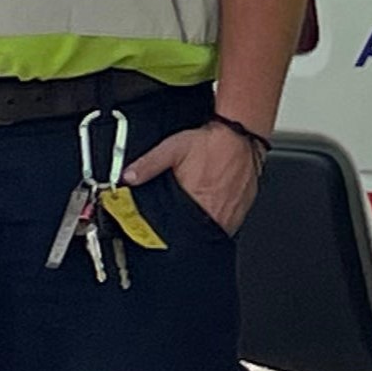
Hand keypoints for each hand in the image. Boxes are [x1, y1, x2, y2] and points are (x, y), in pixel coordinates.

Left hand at [126, 119, 266, 235]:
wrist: (242, 134)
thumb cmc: (213, 142)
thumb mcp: (173, 148)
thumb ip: (148, 164)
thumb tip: (128, 178)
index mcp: (196, 202)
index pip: (180, 233)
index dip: (170, 236)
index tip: (165, 232)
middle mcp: (216, 212)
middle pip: (197, 235)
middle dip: (186, 231)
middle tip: (181, 218)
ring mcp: (232, 212)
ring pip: (215, 232)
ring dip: (204, 226)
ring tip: (198, 212)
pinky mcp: (243, 208)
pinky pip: (230, 224)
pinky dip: (220, 220)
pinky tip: (213, 206)